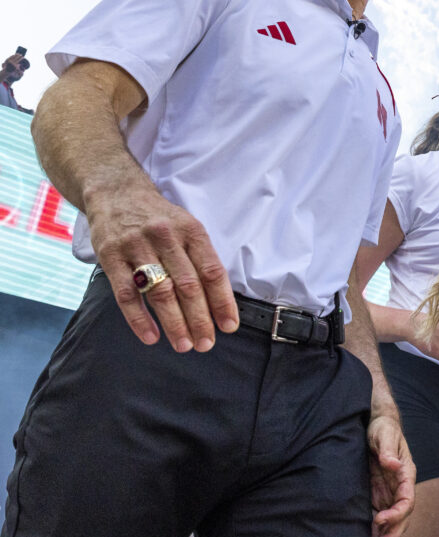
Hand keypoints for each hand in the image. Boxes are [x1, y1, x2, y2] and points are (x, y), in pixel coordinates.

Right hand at [87, 183, 237, 351]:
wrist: (116, 192)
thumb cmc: (159, 218)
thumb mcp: (186, 227)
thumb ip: (200, 258)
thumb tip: (217, 301)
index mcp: (191, 230)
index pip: (212, 270)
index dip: (222, 301)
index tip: (229, 326)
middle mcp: (166, 236)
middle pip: (188, 285)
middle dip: (199, 318)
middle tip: (206, 343)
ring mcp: (137, 246)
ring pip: (160, 291)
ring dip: (174, 322)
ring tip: (184, 345)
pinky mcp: (110, 256)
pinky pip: (125, 293)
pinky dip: (138, 318)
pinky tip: (151, 336)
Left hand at [366, 413, 416, 536]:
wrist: (376, 424)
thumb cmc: (383, 428)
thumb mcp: (384, 434)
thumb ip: (388, 449)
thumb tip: (393, 464)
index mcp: (406, 473)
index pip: (407, 500)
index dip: (396, 514)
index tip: (380, 519)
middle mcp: (400, 486)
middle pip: (402, 516)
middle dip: (393, 533)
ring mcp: (389, 491)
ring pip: (392, 519)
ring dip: (385, 534)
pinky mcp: (378, 493)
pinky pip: (379, 515)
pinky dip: (375, 527)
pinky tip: (365, 536)